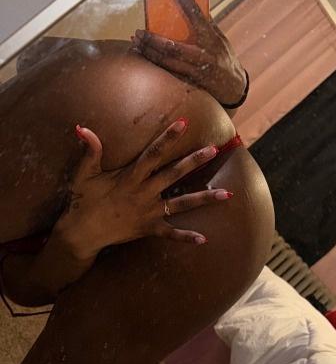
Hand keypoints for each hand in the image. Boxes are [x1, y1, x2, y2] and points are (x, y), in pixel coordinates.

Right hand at [55, 118, 232, 260]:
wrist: (80, 234)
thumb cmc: (82, 201)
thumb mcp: (83, 175)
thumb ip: (90, 151)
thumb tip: (83, 128)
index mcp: (130, 177)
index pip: (153, 153)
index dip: (167, 138)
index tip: (183, 123)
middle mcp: (144, 193)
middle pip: (174, 174)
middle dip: (194, 161)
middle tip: (213, 150)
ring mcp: (148, 212)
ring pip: (181, 204)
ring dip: (204, 198)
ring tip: (227, 194)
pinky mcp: (148, 229)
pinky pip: (170, 233)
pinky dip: (186, 237)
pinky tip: (204, 239)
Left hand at [131, 0, 247, 106]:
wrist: (233, 87)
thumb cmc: (225, 58)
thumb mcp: (220, 39)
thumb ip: (206, 25)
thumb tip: (191, 6)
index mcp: (211, 38)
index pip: (195, 12)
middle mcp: (204, 54)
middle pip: (173, 45)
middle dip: (153, 39)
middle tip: (139, 31)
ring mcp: (197, 69)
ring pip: (167, 61)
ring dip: (149, 52)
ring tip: (136, 43)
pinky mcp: (191, 81)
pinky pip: (169, 72)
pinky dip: (155, 64)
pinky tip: (144, 57)